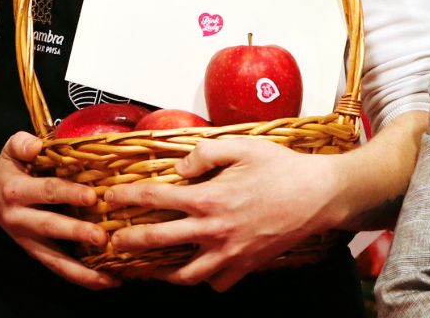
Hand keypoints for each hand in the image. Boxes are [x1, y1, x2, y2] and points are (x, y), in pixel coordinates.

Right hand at [0, 131, 119, 288]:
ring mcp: (26, 240)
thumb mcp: (11, 149)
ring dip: (80, 271)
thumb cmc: (9, 168)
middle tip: (101, 236)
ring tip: (107, 278)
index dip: (68, 193)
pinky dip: (79, 277)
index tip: (91, 196)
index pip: (46, 191)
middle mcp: (20, 219)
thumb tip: (36, 145)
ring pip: (53, 260)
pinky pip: (56, 267)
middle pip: (50, 227)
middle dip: (76, 233)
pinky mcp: (34, 252)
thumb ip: (22, 143)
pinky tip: (102, 281)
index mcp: (16, 191)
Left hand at [105, 138, 338, 290]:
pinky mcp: (247, 265)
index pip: (155, 199)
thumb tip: (179, 166)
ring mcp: (230, 253)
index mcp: (208, 198)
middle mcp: (214, 230)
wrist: (318, 196)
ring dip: (164, 271)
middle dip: (131, 241)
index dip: (129, 197)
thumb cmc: (280, 167)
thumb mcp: (240, 146)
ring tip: (150, 267)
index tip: (112, 198)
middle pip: (160, 240)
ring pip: (186, 274)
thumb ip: (204, 153)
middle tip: (114, 241)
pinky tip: (198, 268)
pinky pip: (217, 282)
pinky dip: (204, 279)